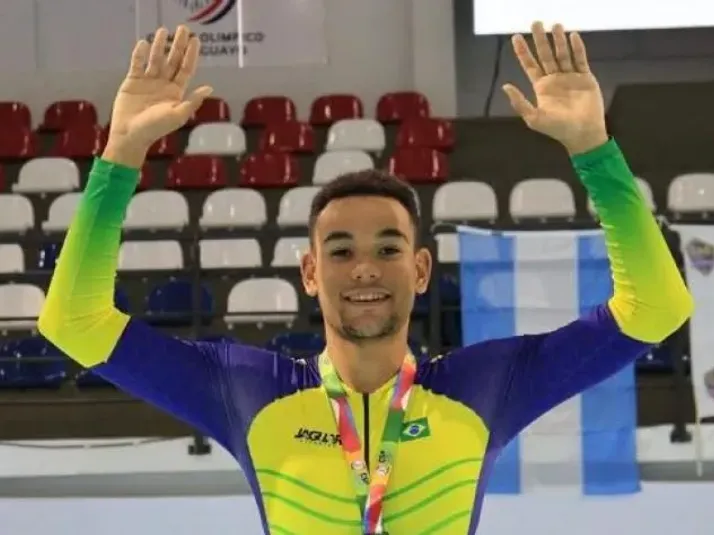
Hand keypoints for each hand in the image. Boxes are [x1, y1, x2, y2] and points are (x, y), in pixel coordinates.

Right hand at [103, 25, 212, 167]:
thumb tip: (209, 88)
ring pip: (155, 59)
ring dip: (159, 45)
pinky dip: (140, 54)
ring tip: (162, 31)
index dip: (191, 55)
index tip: (196, 40)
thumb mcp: (178, 114)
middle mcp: (164, 84)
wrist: (131, 134)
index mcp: (176, 92)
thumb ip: (193, 100)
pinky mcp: (132, 81)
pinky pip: (137, 64)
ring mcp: (148, 81)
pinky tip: (144, 43)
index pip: (186, 69)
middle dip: (178, 45)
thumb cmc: (156, 128)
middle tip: (183, 28)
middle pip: (173, 60)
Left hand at [502, 21, 607, 154]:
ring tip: (555, 25)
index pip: (530, 65)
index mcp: (541, 87)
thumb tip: (505, 86)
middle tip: (535, 23)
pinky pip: (580, 59)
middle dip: (540, 39)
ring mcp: (570, 77)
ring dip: (558, 40)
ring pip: (563, 54)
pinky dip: (577, 48)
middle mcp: (554, 79)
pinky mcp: (585, 78)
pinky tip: (573, 36)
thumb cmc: (557, 128)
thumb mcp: (534, 118)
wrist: (582, 134)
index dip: (523, 52)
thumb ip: (520, 102)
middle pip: (545, 55)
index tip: (516, 37)